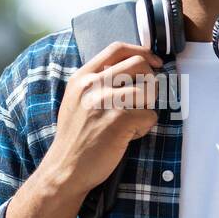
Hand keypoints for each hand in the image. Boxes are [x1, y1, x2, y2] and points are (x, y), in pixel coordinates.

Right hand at [39, 41, 161, 196]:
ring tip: (134, 120)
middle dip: (151, 81)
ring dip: (148, 106)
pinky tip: (128, 136)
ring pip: (149, 89)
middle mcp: (93, 84)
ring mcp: (106, 101)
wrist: (64, 168)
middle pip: (139, 64)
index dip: (142, 52)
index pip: (117, 49)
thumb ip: (96, 82)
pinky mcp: (119, 120)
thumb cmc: (75, 137)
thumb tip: (129, 69)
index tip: (154, 62)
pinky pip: (150, 115)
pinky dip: (145, 128)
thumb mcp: (76, 100)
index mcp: (82, 77)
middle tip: (145, 99)